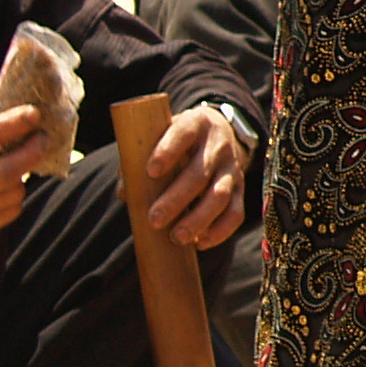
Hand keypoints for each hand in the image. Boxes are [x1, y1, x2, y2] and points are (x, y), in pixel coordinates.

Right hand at [0, 106, 46, 248]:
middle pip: (5, 173)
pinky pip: (12, 210)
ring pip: (14, 191)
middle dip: (33, 152)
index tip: (33, 114)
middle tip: (42, 137)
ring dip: (22, 173)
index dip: (11, 125)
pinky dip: (14, 193)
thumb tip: (25, 123)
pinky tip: (0, 184)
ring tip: (10, 163)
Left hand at [140, 104, 247, 249]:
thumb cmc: (177, 139)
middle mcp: (218, 145)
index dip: (168, 151)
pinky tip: (200, 243)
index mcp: (196, 124)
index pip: (183, 133)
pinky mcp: (240, 188)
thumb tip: (126, 193)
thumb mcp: (160, 136)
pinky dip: (220, 230)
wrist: (218, 133)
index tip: (150, 171)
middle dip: (176, 199)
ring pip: (219, 196)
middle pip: (200, 174)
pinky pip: (236, 212)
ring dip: (198, 219)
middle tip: (154, 219)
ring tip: (177, 238)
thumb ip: (139, 159)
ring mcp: (232, 168)